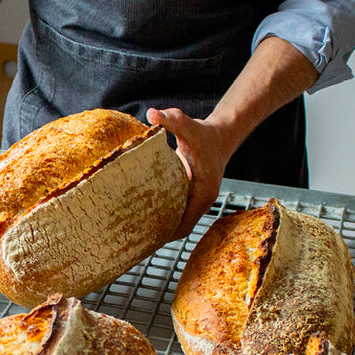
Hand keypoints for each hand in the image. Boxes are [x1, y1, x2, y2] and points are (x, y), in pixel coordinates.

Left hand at [146, 107, 232, 239]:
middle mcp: (201, 201)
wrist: (221, 135)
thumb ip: (171, 119)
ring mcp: (197, 200)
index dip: (165, 234)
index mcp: (203, 194)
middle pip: (179, 228)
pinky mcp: (192, 195)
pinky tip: (145, 215)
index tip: (145, 240)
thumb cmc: (205, 133)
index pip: (184, 225)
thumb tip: (152, 114)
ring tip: (135, 233)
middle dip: (159, 235)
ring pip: (178, 222)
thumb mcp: (188, 126)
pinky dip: (165, 216)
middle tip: (133, 240)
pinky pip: (178, 212)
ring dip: (161, 227)